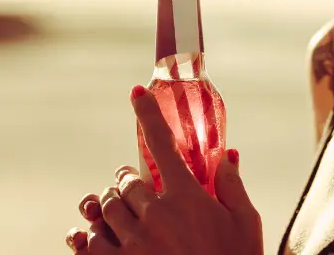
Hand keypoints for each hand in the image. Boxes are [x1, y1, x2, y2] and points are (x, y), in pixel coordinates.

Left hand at [65, 85, 263, 254]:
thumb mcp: (245, 226)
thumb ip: (232, 187)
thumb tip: (226, 154)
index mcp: (186, 197)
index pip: (161, 142)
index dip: (148, 113)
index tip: (136, 94)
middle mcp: (155, 214)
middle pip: (125, 180)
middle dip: (129, 183)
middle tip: (139, 192)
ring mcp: (132, 243)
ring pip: (104, 208)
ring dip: (111, 210)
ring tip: (125, 222)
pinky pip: (87, 242)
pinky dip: (88, 238)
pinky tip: (95, 241)